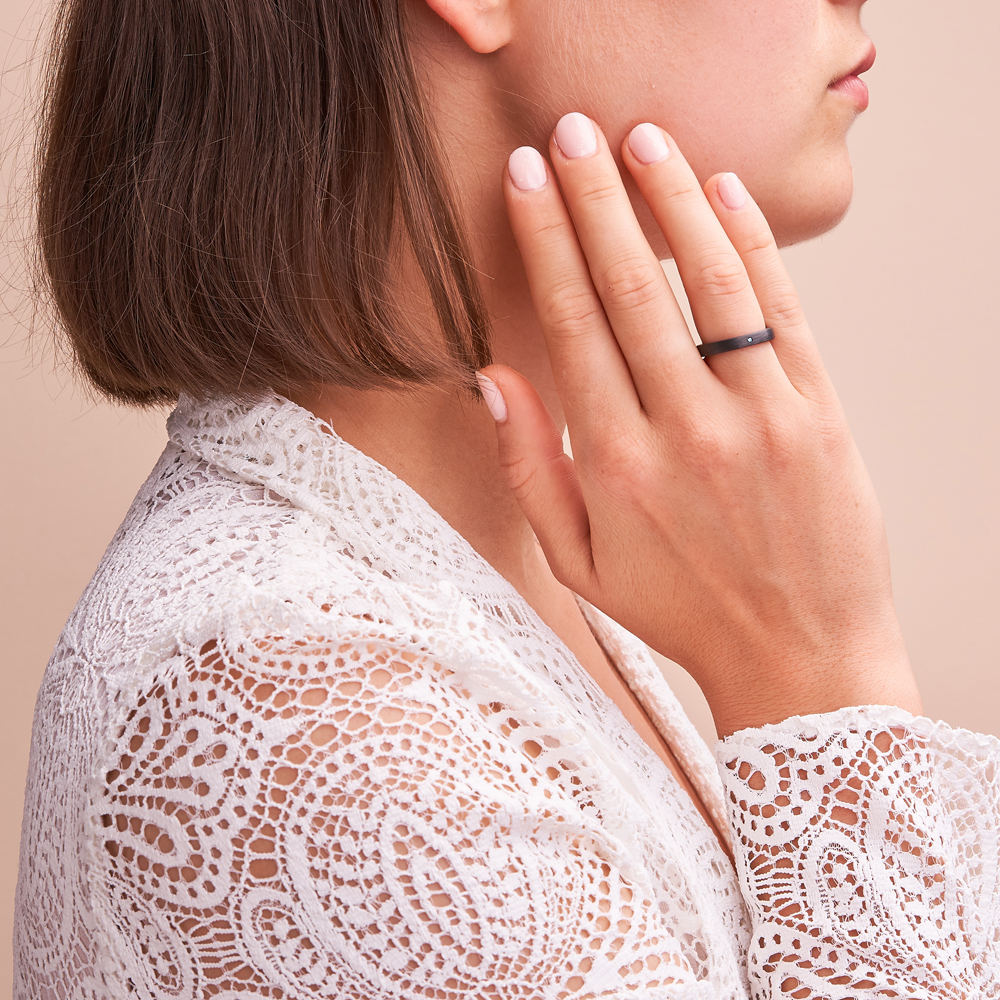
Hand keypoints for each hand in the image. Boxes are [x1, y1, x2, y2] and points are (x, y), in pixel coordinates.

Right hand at [479, 114, 920, 736]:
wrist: (798, 652)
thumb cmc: (681, 607)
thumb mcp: (579, 562)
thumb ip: (531, 469)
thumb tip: (490, 379)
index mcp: (616, 464)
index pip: (573, 324)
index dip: (546, 242)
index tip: (527, 181)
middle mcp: (685, 431)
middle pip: (632, 288)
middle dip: (596, 199)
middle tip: (573, 134)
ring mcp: (760, 418)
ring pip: (709, 285)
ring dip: (672, 203)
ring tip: (643, 142)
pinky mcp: (818, 413)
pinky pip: (781, 312)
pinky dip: (753, 246)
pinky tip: (722, 194)